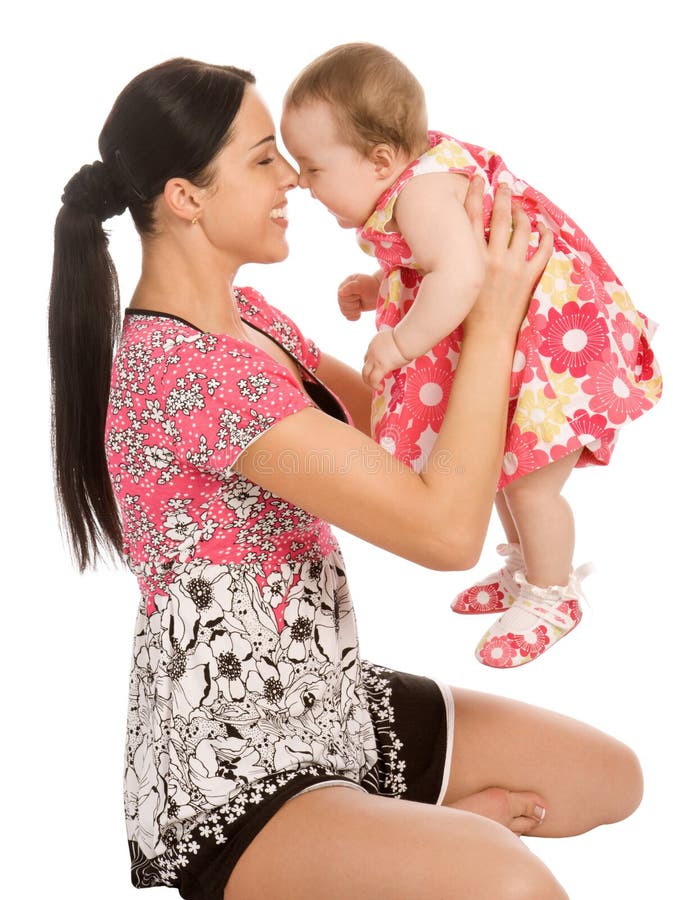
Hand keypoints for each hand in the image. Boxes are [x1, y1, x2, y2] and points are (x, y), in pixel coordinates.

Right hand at [338, 273, 379, 320]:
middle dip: (354, 305)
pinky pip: (348, 317)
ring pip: (344, 312)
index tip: (359, 294)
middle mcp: (343, 294)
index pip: (341, 297)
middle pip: (342, 306)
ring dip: (355, 311)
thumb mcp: (361, 284)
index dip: (351, 299)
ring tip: (360, 305)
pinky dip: (355, 316)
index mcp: (343, 286)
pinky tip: (359, 312)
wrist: (378, 292)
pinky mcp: (351, 309)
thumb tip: (340, 293)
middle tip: (360, 299)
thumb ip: (351, 287)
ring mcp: (346, 302)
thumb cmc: (371, 285)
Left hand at [362, 329, 409, 390]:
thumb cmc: (407, 337)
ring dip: (369, 381)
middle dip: (369, 373)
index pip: (370, 354)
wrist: (407, 338)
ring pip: (365, 373)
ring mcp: (374, 358)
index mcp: (376, 341)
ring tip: (376, 386)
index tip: (380, 369)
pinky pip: (373, 379)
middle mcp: (372, 350)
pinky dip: (375, 385)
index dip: (373, 363)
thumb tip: (402, 349)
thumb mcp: (396, 339)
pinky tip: (380, 388)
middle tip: (375, 379)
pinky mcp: (380, 366)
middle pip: (365, 363)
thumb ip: (394, 345)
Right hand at [463, 178, 552, 337]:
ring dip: (522, 213)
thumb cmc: (466, 314)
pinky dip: (546, 236)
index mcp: (471, 258)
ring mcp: (513, 267)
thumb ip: (460, 259)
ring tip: (521, 206)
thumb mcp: (456, 281)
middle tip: (504, 185)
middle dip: (502, 196)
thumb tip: (457, 242)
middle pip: (499, 216)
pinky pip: (543, 250)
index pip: (471, 217)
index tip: (476, 180)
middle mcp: (493, 258)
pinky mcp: (529, 278)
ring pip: (522, 229)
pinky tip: (545, 228)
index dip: (474, 194)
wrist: (486, 336)